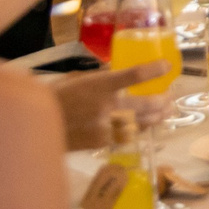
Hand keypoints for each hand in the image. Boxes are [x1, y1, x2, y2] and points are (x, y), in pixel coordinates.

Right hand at [48, 61, 163, 150]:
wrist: (38, 125)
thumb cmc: (57, 96)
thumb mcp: (79, 80)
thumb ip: (102, 79)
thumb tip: (122, 75)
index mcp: (99, 85)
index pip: (133, 75)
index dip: (153, 70)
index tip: (166, 66)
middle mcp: (105, 106)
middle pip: (145, 104)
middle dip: (162, 101)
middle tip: (170, 98)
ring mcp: (104, 126)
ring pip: (141, 123)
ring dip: (156, 118)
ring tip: (165, 113)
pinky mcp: (101, 142)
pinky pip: (126, 136)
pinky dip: (138, 130)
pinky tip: (145, 126)